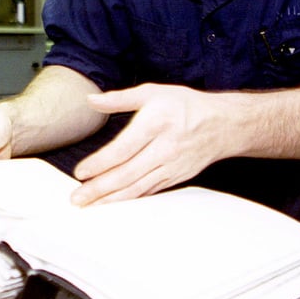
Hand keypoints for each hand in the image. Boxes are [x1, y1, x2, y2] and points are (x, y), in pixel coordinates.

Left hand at [71, 84, 231, 205]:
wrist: (222, 124)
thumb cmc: (184, 105)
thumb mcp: (153, 92)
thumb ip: (120, 98)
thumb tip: (91, 100)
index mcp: (156, 122)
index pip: (124, 148)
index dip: (101, 163)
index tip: (80, 172)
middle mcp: (164, 147)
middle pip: (127, 173)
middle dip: (100, 188)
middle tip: (77, 198)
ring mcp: (171, 166)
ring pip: (138, 187)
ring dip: (112, 199)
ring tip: (90, 206)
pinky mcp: (176, 178)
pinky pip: (149, 192)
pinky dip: (130, 200)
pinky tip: (114, 204)